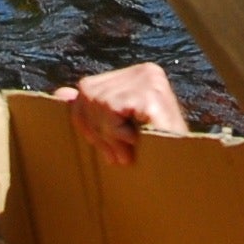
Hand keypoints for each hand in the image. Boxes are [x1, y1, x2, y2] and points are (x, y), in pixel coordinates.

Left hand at [53, 63, 189, 165]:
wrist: (183, 173)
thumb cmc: (152, 155)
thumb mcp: (116, 130)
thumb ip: (91, 110)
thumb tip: (60, 94)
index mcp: (137, 75)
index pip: (88, 90)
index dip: (86, 123)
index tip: (105, 148)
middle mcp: (145, 71)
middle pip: (89, 94)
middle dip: (97, 131)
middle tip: (117, 155)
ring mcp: (150, 79)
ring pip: (99, 102)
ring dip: (110, 136)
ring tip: (127, 152)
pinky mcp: (151, 92)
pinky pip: (112, 109)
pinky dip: (118, 132)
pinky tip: (136, 143)